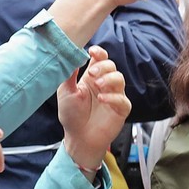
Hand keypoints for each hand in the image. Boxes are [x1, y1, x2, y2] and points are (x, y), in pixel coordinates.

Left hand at [57, 48, 131, 173]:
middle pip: (112, 66)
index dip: (99, 53)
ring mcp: (114, 96)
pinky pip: (122, 99)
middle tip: (92, 73)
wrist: (79, 137)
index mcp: (91, 78)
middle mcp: (105, 84)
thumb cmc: (71, 115)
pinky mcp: (121, 109)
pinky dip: (113, 97)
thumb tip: (71, 56)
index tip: (93, 51)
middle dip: (104, 66)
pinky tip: (102, 99)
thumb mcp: (65, 92)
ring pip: (120, 79)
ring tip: (97, 86)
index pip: (100, 60)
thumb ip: (68, 75)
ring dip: (109, 79)